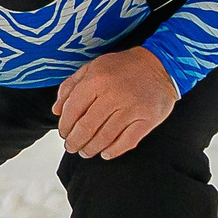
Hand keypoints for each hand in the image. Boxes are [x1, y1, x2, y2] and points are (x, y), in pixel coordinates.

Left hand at [53, 46, 177, 160]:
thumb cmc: (123, 67)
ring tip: (86, 152)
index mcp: (96, 80)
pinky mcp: (148, 119)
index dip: (64, 126)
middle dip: (75, 142)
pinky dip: (114, 151)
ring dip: (91, 149)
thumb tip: (56, 110)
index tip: (64, 133)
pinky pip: (127, 142)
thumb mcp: (92, 67)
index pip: (72, 111)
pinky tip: (106, 153)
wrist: (162, 64)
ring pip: (105, 138)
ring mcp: (132, 108)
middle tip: (72, 147)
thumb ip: (70, 87)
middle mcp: (113, 95)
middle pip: (86, 128)